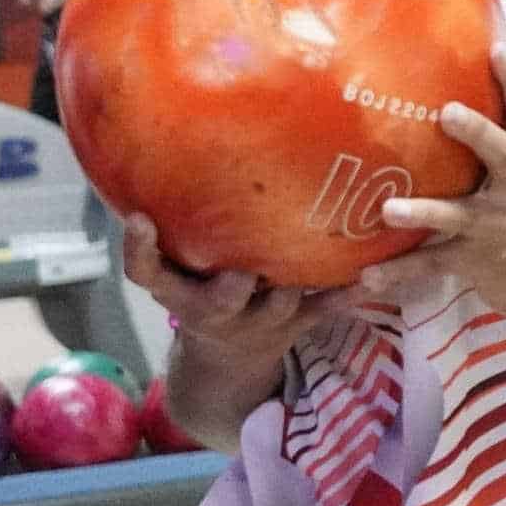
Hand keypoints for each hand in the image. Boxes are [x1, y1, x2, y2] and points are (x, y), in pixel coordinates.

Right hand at [120, 212, 349, 366]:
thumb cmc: (199, 288)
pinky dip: (345, 297)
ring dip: (296, 286)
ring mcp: (257, 321)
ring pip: (278, 306)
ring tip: (321, 254)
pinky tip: (367, 278)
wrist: (228, 359)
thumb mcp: (177, 268)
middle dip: (231, 287)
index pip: (144, 272)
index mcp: (175, 290)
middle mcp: (212, 309)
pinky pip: (323, 312)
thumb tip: (178, 145)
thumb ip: (176, 227)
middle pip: (219, 301)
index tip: (138, 220)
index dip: (138, 250)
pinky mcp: (295, 326)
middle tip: (243, 269)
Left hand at [361, 46, 505, 321]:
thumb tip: (439, 93)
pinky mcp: (478, 261)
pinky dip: (400, 269)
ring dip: (426, 212)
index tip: (497, 48)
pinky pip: (434, 264)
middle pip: (505, 155)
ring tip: (390, 209)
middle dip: (478, 133)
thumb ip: (489, 145)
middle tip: (447, 112)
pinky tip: (368, 274)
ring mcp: (501, 228)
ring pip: (462, 217)